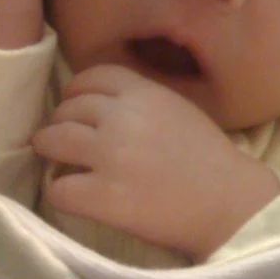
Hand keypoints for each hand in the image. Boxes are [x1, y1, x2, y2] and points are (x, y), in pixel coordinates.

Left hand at [33, 65, 279, 260]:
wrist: (231, 202)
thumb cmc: (212, 157)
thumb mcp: (180, 109)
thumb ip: (143, 99)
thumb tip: (100, 105)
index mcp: (145, 93)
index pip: (91, 76)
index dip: (76, 90)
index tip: (76, 107)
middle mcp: (123, 117)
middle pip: (67, 108)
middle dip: (61, 122)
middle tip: (65, 140)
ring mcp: (111, 156)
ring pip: (52, 140)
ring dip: (48, 149)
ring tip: (57, 161)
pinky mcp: (105, 197)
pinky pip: (58, 188)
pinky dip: (59, 192)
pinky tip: (73, 195)